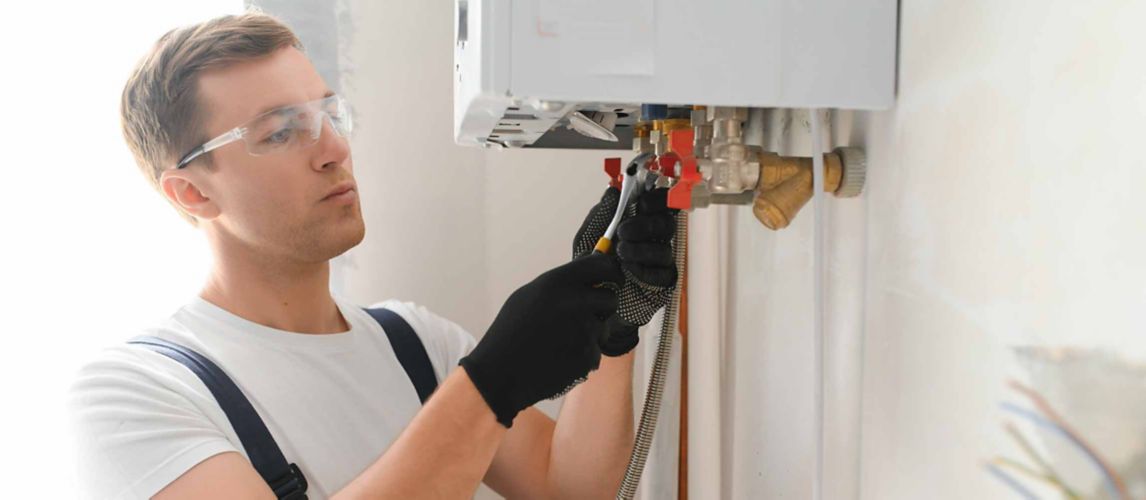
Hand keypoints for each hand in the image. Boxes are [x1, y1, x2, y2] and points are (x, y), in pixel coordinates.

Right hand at [458, 253, 621, 426]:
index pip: (602, 265)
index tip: (611, 278)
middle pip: (610, 298)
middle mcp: (575, 302)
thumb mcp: (527, 296)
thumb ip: (561, 282)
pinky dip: (582, 357)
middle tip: (584, 316)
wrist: (499, 373)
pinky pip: (594, 353)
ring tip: (559, 343)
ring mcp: (584, 331)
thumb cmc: (510, 332)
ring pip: (603, 329)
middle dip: (602, 307)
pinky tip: (558, 360)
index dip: (610, 271)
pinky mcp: (587, 356)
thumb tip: (588, 269)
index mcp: (558, 282)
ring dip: (590, 335)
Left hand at [573, 186, 677, 355]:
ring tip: (620, 253)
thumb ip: (602, 213)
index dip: (656, 199)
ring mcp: (660, 261)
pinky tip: (629, 270)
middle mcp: (654, 238)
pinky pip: (663, 273)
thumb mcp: (589, 235)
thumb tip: (613, 190)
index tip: (641, 203)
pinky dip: (645, 270)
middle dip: (645, 225)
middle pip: (667, 223)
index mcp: (640, 221)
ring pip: (664, 249)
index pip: (659, 203)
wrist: (588, 300)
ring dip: (641, 249)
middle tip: (623, 231)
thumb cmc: (591, 266)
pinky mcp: (663, 283)